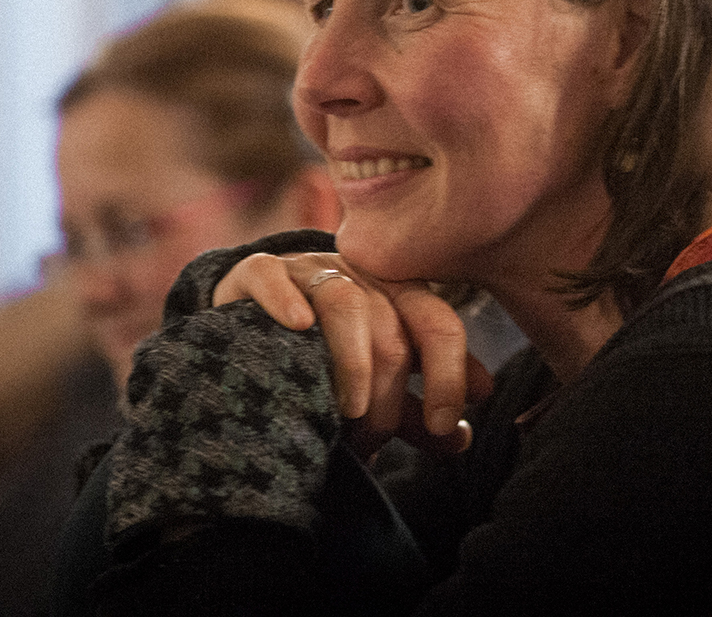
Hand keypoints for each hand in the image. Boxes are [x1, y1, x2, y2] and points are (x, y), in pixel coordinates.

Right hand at [214, 252, 492, 456]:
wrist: (250, 319)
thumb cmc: (324, 358)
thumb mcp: (376, 383)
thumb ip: (416, 410)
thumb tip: (460, 438)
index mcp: (398, 294)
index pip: (438, 325)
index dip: (449, 375)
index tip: (443, 425)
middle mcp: (359, 275)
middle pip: (390, 330)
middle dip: (387, 395)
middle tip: (370, 442)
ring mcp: (308, 270)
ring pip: (343, 304)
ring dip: (351, 362)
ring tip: (347, 412)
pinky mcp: (257, 270)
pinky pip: (270, 274)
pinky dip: (284, 299)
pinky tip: (297, 327)